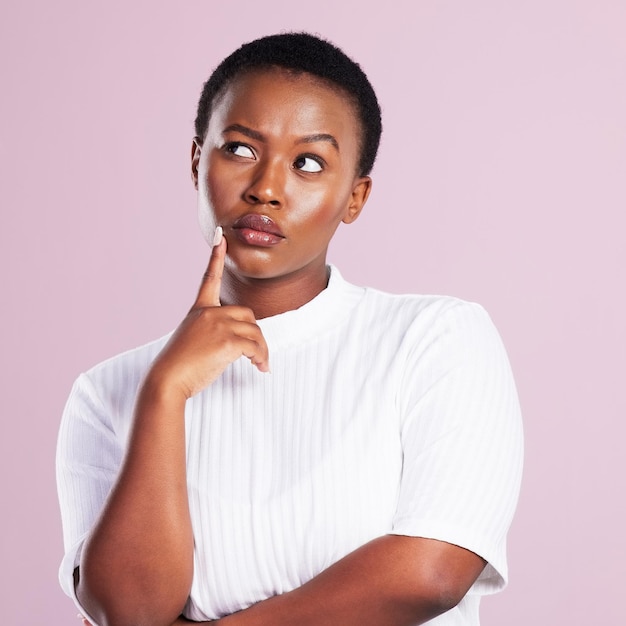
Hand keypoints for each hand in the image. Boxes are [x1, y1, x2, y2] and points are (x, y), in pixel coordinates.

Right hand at [146, 227, 269, 398]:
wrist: (167, 381)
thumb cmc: (178, 367)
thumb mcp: (191, 341)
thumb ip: (211, 332)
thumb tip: (238, 341)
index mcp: (199, 310)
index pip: (209, 278)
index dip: (216, 256)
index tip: (221, 236)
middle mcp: (209, 313)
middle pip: (248, 315)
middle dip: (256, 335)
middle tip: (257, 355)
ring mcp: (218, 324)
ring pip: (255, 331)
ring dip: (262, 350)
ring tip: (260, 365)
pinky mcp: (227, 340)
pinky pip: (255, 346)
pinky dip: (262, 358)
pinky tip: (260, 368)